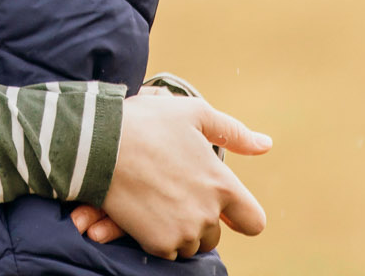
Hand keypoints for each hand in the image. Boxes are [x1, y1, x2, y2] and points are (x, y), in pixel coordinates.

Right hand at [71, 88, 270, 258]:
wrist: (98, 144)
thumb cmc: (147, 123)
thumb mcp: (193, 114)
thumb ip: (233, 132)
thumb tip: (266, 144)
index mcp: (222, 185)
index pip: (254, 222)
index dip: (241, 217)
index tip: (225, 210)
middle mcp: (208, 214)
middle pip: (215, 237)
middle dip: (200, 221)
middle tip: (175, 194)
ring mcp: (183, 232)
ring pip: (190, 245)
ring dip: (178, 230)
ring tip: (156, 199)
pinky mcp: (157, 242)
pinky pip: (166, 251)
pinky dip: (156, 237)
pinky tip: (142, 211)